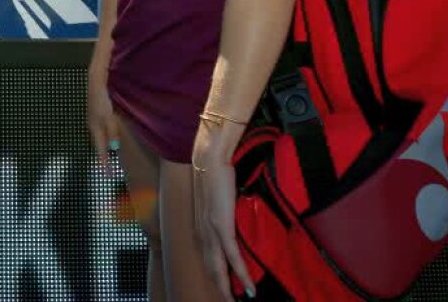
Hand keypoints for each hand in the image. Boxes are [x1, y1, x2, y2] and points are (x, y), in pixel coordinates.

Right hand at [86, 72, 121, 169]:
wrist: (95, 80)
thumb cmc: (102, 98)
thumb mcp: (108, 116)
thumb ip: (112, 132)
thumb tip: (114, 148)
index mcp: (95, 127)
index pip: (100, 149)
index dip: (104, 162)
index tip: (107, 176)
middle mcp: (92, 124)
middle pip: (98, 144)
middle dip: (103, 156)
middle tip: (108, 168)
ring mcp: (93, 117)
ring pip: (99, 136)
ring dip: (104, 145)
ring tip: (109, 155)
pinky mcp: (96, 111)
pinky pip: (101, 128)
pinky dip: (105, 136)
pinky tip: (109, 134)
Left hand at [193, 128, 253, 301]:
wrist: (209, 158)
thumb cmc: (213, 174)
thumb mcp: (215, 199)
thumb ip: (219, 212)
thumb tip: (229, 217)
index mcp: (199, 227)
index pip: (206, 258)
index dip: (214, 275)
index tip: (223, 288)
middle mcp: (201, 232)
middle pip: (210, 268)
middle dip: (220, 287)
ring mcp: (210, 230)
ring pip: (219, 267)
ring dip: (229, 287)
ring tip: (238, 300)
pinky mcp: (220, 226)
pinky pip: (232, 256)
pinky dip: (241, 273)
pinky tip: (248, 287)